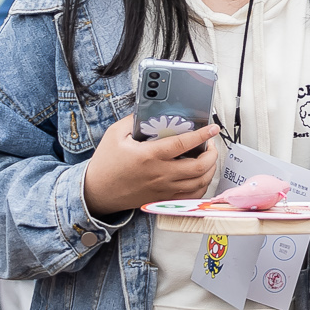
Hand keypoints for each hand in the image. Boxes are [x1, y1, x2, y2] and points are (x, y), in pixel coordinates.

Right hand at [82, 115, 218, 216]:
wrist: (96, 192)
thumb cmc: (106, 164)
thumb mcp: (115, 135)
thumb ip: (134, 120)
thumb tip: (151, 110)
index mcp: (149, 156)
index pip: (183, 144)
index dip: (202, 135)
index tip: (212, 128)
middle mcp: (160, 174)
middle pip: (198, 167)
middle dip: (212, 154)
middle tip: (211, 144)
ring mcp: (163, 189)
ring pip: (198, 183)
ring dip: (210, 169)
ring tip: (208, 158)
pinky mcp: (163, 199)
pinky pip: (190, 196)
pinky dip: (201, 186)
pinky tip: (201, 176)